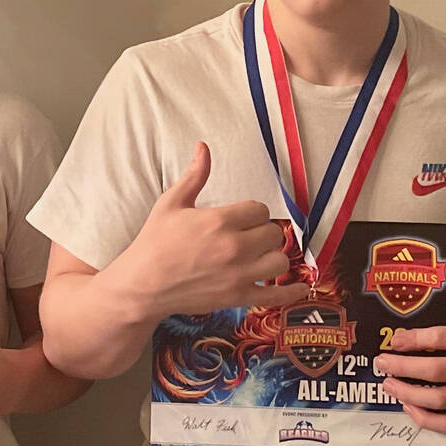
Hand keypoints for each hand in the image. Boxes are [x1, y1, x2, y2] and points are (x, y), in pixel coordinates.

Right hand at [110, 143, 308, 318]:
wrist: (143, 284)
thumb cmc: (154, 242)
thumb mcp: (171, 203)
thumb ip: (194, 176)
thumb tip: (203, 147)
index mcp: (220, 221)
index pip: (260, 210)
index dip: (252, 213)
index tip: (242, 219)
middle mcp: (234, 248)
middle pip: (273, 233)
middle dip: (263, 233)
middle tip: (248, 236)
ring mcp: (238, 275)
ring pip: (279, 261)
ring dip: (272, 257)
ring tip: (260, 256)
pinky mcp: (237, 297)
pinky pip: (276, 296)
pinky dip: (292, 292)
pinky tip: (302, 287)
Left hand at [373, 320, 445, 432]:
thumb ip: (440, 332)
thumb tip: (400, 341)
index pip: (440, 338)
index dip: (414, 340)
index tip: (394, 342)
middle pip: (436, 371)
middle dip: (404, 368)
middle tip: (382, 364)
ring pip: (439, 400)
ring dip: (408, 394)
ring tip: (390, 386)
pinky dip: (425, 419)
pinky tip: (409, 407)